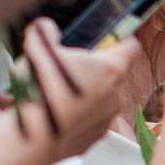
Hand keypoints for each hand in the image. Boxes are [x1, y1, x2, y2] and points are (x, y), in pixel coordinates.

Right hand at [19, 18, 136, 158]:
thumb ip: (44, 33)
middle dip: (94, 70)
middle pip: (112, 74)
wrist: (34, 137)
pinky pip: (91, 120)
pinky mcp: (96, 136)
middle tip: (69, 69)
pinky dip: (78, 116)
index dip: (121, 41)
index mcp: (111, 68)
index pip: (130, 47)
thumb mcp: (39, 50)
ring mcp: (108, 117)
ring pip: (102, 98)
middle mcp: (116, 93)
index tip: (111, 40)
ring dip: (86, 94)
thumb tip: (45, 27)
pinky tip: (57, 114)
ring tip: (58, 94)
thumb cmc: (42, 90)